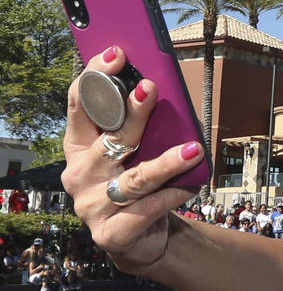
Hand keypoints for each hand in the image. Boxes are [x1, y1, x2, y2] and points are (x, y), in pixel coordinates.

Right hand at [61, 47, 206, 272]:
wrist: (143, 236)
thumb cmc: (139, 179)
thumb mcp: (138, 147)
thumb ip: (142, 121)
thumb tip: (163, 82)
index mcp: (80, 146)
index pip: (80, 105)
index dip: (96, 78)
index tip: (117, 54)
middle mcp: (79, 174)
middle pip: (108, 139)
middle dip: (130, 113)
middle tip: (151, 89)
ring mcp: (92, 206)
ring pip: (133, 179)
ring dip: (165, 162)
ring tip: (193, 148)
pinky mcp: (111, 234)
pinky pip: (147, 209)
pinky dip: (173, 195)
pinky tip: (191, 184)